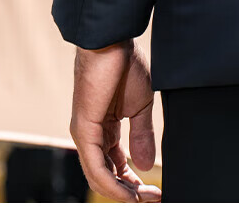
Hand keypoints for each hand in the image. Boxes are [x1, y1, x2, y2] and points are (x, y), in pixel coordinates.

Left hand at [69, 38, 161, 201]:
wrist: (112, 41)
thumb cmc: (124, 64)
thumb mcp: (141, 106)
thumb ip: (142, 136)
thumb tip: (146, 165)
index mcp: (104, 128)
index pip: (115, 166)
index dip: (134, 181)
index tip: (155, 190)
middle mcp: (91, 136)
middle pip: (107, 176)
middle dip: (130, 192)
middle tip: (153, 199)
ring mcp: (84, 135)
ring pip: (99, 177)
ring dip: (122, 192)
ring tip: (144, 199)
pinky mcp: (83, 131)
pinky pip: (95, 167)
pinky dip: (112, 183)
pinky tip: (129, 191)